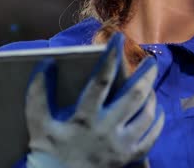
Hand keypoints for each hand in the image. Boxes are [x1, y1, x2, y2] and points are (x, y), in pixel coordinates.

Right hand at [23, 33, 163, 167]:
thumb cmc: (47, 153)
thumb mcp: (37, 124)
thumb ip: (38, 94)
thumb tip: (45, 64)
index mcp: (84, 118)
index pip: (101, 80)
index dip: (111, 56)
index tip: (118, 38)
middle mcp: (106, 130)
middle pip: (134, 96)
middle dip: (146, 75)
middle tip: (151, 61)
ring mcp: (120, 146)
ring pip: (146, 115)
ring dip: (151, 97)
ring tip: (150, 86)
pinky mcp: (128, 158)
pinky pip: (150, 139)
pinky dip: (156, 123)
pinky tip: (156, 113)